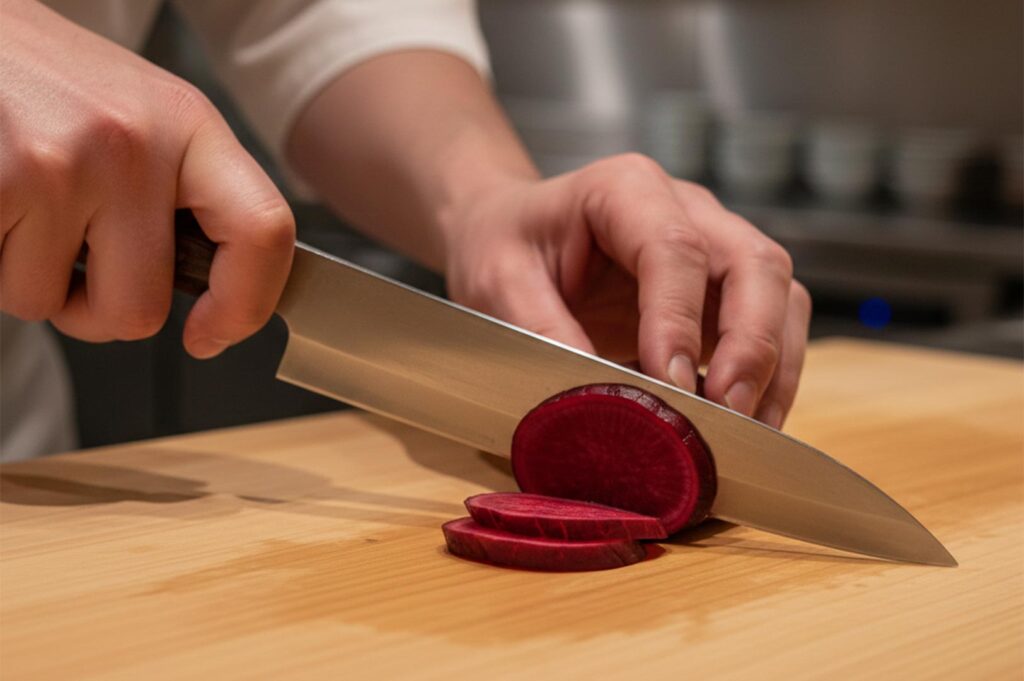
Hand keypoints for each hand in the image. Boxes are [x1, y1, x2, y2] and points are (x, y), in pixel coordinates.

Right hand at [0, 0, 293, 357]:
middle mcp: (133, 145)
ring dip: (28, 277)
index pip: (263, 232)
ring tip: (20, 206)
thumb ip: (181, 193)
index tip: (211, 333)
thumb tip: (213, 292)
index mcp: (188, 125)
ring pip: (47, 303)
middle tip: (72, 261)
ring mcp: (59, 164)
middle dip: (95, 310)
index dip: (245, 306)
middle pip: (139, 309)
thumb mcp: (141, 115)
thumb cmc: (46, 78)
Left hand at [443, 154, 810, 428]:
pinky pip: (771, 323)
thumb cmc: (504, 244)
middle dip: (752, 343)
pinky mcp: (722, 286)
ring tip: (746, 432)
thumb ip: (542, 331)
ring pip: (779, 293)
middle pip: (754, 263)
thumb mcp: (497, 282)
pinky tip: (744, 421)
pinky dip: (770, 375)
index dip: (679, 320)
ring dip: (773, 365)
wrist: (510, 230)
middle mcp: (685, 207)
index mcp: (624, 188)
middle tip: (728, 413)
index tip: (671, 385)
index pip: (674, 248)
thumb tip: (598, 398)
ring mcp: (713, 243)